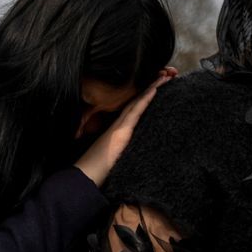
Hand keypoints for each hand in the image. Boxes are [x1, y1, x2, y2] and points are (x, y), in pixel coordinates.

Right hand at [76, 68, 176, 185]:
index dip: (146, 95)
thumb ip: (123, 151)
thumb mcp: (115, 158)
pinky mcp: (121, 132)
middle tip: (166, 74)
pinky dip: (145, 99)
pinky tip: (155, 89)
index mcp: (117, 129)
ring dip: (152, 88)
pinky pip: (135, 111)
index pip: (134, 108)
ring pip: (138, 102)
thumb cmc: (97, 171)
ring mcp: (119, 126)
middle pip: (137, 101)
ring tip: (166, 76)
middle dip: (151, 87)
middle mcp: (118, 124)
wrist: (85, 176)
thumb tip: (132, 152)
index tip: (158, 85)